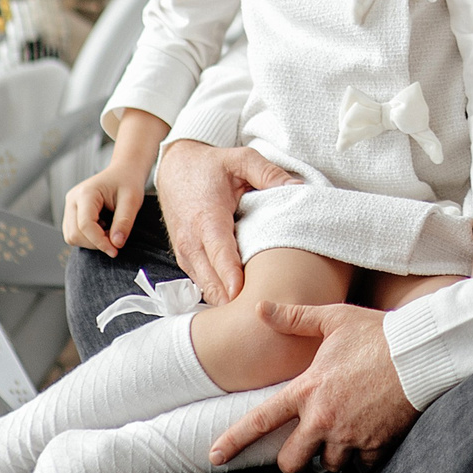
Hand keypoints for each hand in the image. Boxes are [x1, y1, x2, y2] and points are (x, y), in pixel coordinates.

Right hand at [61, 162, 149, 256]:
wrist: (123, 171)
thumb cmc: (128, 182)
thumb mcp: (132, 200)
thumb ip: (124, 221)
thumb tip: (116, 244)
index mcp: (86, 193)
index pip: (85, 225)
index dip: (100, 242)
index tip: (116, 251)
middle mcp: (72, 200)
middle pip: (75, 234)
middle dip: (95, 243)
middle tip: (116, 239)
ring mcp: (70, 206)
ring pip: (72, 236)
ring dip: (91, 241)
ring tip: (110, 231)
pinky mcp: (72, 213)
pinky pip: (74, 233)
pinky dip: (89, 238)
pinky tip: (103, 228)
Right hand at [157, 140, 299, 301]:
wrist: (173, 168)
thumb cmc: (210, 166)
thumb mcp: (241, 158)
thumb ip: (269, 173)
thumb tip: (298, 189)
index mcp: (207, 218)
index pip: (219, 254)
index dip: (231, 277)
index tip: (243, 296)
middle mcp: (192, 241)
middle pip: (212, 281)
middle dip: (234, 300)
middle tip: (262, 314)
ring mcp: (186, 254)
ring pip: (206, 288)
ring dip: (227, 301)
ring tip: (256, 313)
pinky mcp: (186, 260)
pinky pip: (203, 284)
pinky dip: (220, 294)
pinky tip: (242, 302)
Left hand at [208, 303, 419, 472]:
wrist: (420, 352)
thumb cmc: (376, 333)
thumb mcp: (334, 319)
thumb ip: (295, 318)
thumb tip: (260, 308)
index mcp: (307, 390)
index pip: (260, 421)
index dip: (234, 441)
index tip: (216, 456)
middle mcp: (323, 419)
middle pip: (291, 462)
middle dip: (295, 460)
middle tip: (305, 448)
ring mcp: (349, 436)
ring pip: (328, 466)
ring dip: (333, 457)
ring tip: (344, 435)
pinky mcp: (375, 445)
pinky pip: (362, 466)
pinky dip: (364, 457)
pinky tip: (370, 437)